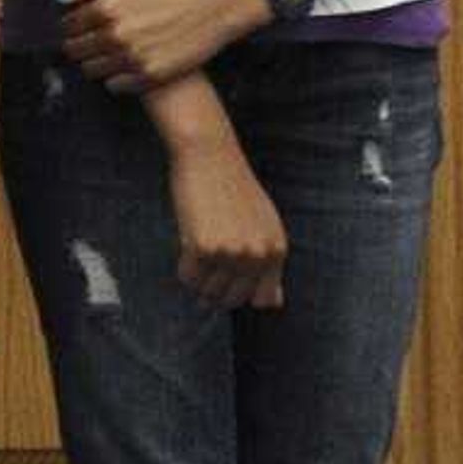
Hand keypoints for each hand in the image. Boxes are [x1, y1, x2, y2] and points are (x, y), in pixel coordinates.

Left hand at [61, 0, 270, 91]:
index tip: (84, 24)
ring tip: (111, 51)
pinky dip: (116, 77)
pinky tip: (127, 64)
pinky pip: (115, 85)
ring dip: (95, 62)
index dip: (73, 25)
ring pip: (91, 70)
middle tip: (95, 39)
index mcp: (106, 9)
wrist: (219, 2)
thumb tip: (63, 0)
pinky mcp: (151, 76)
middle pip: (75, 51)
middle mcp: (115, 36)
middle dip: (80, 44)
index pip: (68, 27)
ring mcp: (133, 58)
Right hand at [165, 127, 287, 310]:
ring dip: (199, 280)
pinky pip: (188, 277)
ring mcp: (231, 253)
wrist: (211, 157)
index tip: (229, 283)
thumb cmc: (235, 190)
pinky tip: (187, 248)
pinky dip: (185, 269)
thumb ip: (269, 265)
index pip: (263, 300)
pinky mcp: (203, 247)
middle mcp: (258, 255)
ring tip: (197, 257)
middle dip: (217, 292)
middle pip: (233, 299)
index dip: (243, 295)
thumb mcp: (264, 227)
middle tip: (206, 271)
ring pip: (209, 291)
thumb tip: (273, 305)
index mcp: (277, 250)